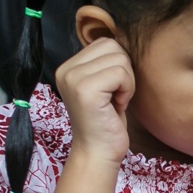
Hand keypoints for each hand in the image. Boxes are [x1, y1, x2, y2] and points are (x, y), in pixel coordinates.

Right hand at [52, 36, 134, 166]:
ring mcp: (73, 78)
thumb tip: (123, 38)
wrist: (98, 154)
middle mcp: (66, 70)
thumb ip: (105, 63)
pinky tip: (116, 107)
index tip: (111, 91)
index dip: (118, 66)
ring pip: (120, 59)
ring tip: (114, 102)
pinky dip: (127, 91)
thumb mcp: (104, 86)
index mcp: (68, 67)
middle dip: (124, 71)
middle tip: (115, 97)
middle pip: (113, 46)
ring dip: (127, 83)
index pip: (105, 42)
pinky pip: (121, 73)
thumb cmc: (106, 123)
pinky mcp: (85, 89)